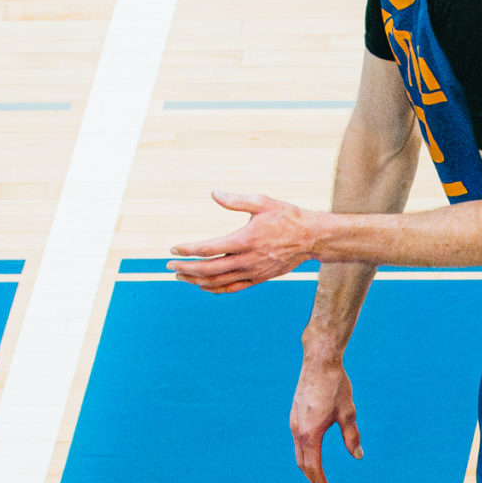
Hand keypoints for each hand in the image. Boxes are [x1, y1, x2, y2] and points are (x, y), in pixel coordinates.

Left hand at [170, 190, 318, 292]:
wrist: (311, 238)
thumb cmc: (287, 216)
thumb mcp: (262, 202)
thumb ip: (236, 200)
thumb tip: (213, 193)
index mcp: (245, 239)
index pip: (209, 248)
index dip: (188, 249)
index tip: (174, 247)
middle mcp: (247, 259)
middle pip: (209, 269)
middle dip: (187, 268)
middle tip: (170, 265)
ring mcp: (253, 272)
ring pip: (219, 281)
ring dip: (197, 280)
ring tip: (181, 276)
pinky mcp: (259, 278)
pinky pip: (233, 287)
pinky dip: (216, 289)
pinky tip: (203, 286)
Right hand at [291, 353, 362, 482]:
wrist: (318, 361)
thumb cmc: (335, 386)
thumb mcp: (348, 413)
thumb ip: (352, 437)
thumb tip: (358, 456)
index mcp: (310, 433)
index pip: (313, 465)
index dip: (320, 481)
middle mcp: (298, 429)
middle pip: (302, 462)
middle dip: (312, 477)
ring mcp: (294, 421)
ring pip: (298, 451)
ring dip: (307, 465)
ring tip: (317, 473)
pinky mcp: (294, 414)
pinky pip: (297, 440)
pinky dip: (304, 451)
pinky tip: (313, 451)